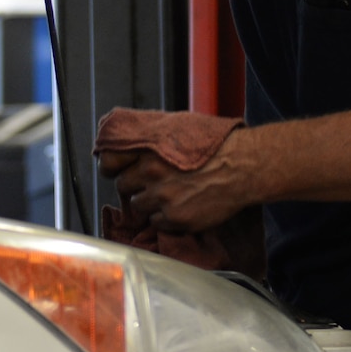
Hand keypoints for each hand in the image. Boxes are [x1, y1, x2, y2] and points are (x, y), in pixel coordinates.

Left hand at [99, 131, 256, 234]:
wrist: (242, 167)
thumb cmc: (216, 145)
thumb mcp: (178, 129)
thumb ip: (152, 140)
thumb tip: (133, 144)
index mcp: (148, 149)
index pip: (108, 161)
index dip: (111, 167)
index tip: (116, 170)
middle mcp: (151, 173)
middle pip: (123, 186)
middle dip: (134, 185)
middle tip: (150, 184)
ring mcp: (162, 197)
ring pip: (138, 206)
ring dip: (149, 202)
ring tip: (168, 195)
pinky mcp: (175, 217)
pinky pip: (156, 222)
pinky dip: (164, 217)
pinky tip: (180, 206)